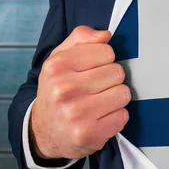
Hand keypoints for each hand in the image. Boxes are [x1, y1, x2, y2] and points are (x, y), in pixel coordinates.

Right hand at [30, 26, 130, 159]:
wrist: (43, 131)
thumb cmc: (57, 89)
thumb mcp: (60, 58)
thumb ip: (81, 39)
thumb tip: (105, 35)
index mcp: (57, 66)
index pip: (107, 52)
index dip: (104, 60)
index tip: (92, 69)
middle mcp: (63, 90)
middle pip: (117, 72)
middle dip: (111, 79)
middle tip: (95, 88)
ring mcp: (77, 114)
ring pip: (124, 93)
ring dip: (116, 98)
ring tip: (99, 102)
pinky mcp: (90, 134)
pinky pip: (123, 115)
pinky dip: (116, 116)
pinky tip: (100, 118)